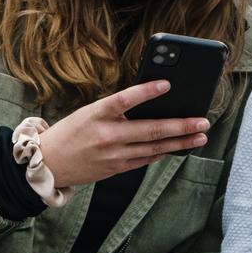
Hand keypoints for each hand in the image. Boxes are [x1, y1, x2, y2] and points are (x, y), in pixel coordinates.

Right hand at [38, 80, 209, 186]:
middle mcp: (107, 135)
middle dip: (181, 125)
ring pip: (155, 147)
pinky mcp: (116, 169)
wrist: (48, 163)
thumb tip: (151, 102)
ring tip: (200, 136)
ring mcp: (114, 155)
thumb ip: (116, 108)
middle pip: (151, 129)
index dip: (146, 91)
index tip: (167, 83)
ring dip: (181, 142)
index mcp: (96, 114)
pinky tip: (179, 147)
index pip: (124, 99)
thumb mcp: (89, 112)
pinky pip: (146, 159)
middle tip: (203, 120)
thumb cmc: (71, 131)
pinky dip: (163, 152)